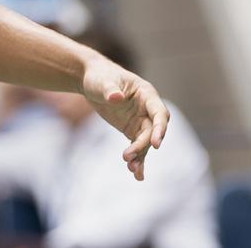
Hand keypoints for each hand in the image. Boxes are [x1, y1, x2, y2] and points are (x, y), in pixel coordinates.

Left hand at [81, 56, 169, 180]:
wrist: (90, 79)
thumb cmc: (99, 76)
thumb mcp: (102, 82)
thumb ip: (110, 90)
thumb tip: (116, 98)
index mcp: (146, 94)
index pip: (159, 113)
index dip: (160, 129)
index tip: (156, 144)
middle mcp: (148, 108)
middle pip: (151, 131)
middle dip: (142, 146)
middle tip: (127, 158)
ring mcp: (141, 120)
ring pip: (145, 142)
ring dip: (140, 156)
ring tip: (132, 170)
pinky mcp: (132, 129)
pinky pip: (138, 146)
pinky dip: (137, 159)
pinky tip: (137, 175)